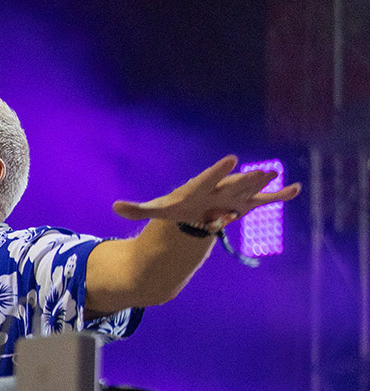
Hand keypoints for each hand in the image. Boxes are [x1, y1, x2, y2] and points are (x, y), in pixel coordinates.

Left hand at [112, 155, 301, 230]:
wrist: (194, 209)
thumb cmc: (176, 208)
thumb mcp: (156, 210)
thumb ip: (137, 209)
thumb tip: (113, 207)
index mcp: (199, 188)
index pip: (208, 179)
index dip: (219, 171)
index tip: (232, 158)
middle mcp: (219, 189)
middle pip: (232, 185)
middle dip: (245, 179)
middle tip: (259, 170)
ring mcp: (234, 196)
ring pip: (249, 190)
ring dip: (262, 183)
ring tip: (275, 174)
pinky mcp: (245, 205)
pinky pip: (265, 201)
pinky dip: (279, 197)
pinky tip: (297, 190)